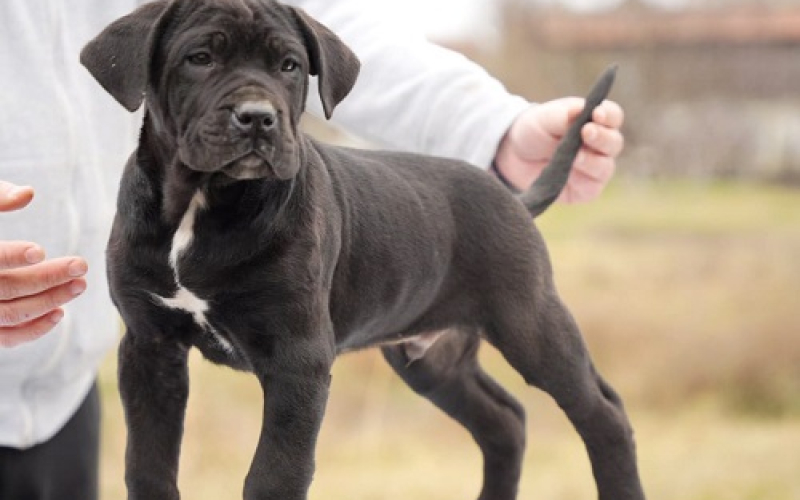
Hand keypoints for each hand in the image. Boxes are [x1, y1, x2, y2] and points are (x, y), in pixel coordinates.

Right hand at [0, 181, 87, 347]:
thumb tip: (29, 193)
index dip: (11, 255)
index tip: (40, 251)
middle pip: (6, 287)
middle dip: (47, 277)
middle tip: (81, 265)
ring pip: (10, 314)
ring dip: (48, 301)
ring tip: (79, 284)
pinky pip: (5, 336)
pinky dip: (32, 329)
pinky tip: (60, 312)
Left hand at [494, 98, 624, 202]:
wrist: (515, 154)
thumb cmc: (536, 130)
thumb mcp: (545, 118)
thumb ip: (564, 115)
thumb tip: (581, 109)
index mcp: (595, 121)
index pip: (613, 116)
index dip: (609, 115)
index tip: (597, 114)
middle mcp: (600, 145)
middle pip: (614, 143)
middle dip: (602, 138)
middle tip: (586, 132)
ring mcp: (595, 168)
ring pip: (606, 167)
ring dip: (592, 161)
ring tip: (576, 157)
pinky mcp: (584, 189)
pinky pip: (592, 188)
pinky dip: (583, 182)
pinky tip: (570, 175)